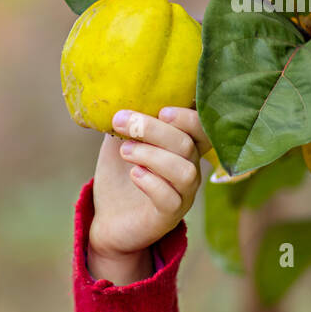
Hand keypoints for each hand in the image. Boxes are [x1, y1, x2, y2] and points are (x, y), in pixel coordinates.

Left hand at [88, 107, 211, 282]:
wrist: (107, 219)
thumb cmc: (119, 177)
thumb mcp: (119, 142)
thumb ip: (126, 121)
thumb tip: (119, 92)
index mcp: (182, 148)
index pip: (202, 128)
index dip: (188, 116)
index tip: (159, 108)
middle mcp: (189, 169)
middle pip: (188, 144)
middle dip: (155, 129)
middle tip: (123, 122)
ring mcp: (183, 195)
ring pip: (184, 171)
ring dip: (152, 156)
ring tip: (125, 151)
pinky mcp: (169, 216)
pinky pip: (171, 199)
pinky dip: (152, 183)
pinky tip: (134, 174)